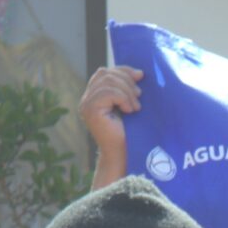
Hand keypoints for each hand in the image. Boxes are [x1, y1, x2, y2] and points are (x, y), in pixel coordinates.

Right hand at [78, 66, 139, 184]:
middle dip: (127, 81)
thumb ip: (130, 90)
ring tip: (136, 108)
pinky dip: (122, 99)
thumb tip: (139, 73)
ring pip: (107, 81)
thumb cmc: (132, 135)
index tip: (141, 76)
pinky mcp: (90, 110)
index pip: (106, 72)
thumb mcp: (132, 106)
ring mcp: (86, 103)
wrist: (125, 156)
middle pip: (106, 73)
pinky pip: (108, 93)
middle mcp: (87, 98)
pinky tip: (130, 111)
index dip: (123, 70)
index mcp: (96, 95)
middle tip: (140, 97)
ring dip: (127, 92)